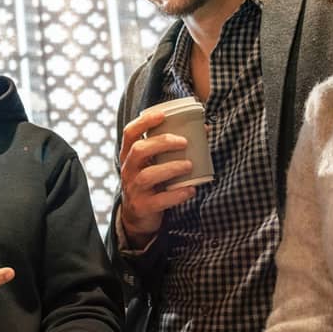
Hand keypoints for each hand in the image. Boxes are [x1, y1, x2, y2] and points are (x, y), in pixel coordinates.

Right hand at [118, 110, 197, 248]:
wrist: (137, 216)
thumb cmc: (151, 182)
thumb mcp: (152, 164)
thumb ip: (169, 149)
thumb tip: (204, 130)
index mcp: (129, 155)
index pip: (130, 133)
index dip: (144, 122)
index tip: (163, 115)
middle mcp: (128, 170)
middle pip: (139, 150)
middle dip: (162, 143)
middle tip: (184, 142)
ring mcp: (133, 189)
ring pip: (148, 175)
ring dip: (171, 168)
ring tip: (189, 165)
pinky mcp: (143, 206)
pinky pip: (160, 200)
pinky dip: (178, 194)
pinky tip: (191, 189)